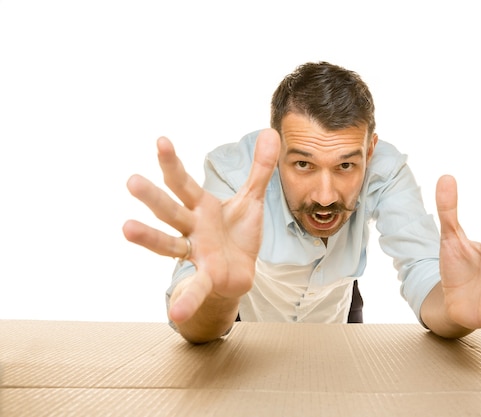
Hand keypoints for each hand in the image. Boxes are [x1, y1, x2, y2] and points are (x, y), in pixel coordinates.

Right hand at [123, 129, 279, 323]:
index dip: (172, 163)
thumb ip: (260, 168)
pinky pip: (197, 288)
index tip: (161, 140)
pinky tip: (176, 313)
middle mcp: (192, 227)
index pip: (183, 182)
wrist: (241, 271)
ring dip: (149, 237)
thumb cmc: (237, 233)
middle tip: (131, 181)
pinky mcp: (207, 276)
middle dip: (152, 197)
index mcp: (201, 206)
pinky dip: (188, 300)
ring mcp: (195, 252)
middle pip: (169, 210)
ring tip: (126, 228)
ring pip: (169, 243)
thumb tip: (270, 131)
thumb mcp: (251, 199)